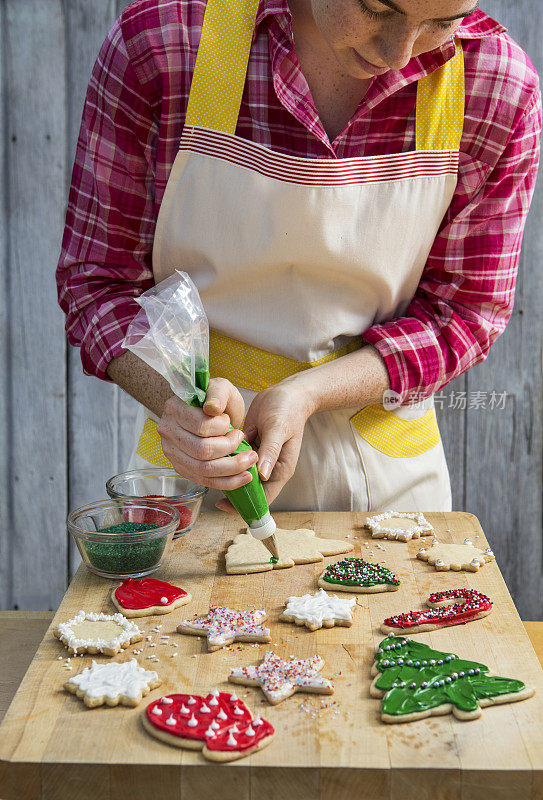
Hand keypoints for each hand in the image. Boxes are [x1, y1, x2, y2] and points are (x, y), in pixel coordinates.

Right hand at [156, 378, 257, 489]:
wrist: (209, 411)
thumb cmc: (216, 399)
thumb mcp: (220, 387)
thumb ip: (218, 393)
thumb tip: (212, 408)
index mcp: (175, 409)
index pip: (201, 426)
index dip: (222, 427)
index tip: (232, 423)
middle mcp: (169, 432)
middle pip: (202, 450)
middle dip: (230, 450)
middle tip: (246, 443)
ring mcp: (173, 453)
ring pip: (204, 469)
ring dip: (232, 468)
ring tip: (250, 461)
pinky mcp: (182, 468)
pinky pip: (205, 481)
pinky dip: (227, 482)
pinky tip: (244, 477)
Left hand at [215, 379, 312, 512]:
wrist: (288, 393)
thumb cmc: (288, 410)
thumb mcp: (279, 429)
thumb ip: (270, 451)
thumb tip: (263, 475)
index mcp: (280, 470)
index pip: (262, 498)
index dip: (243, 504)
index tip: (221, 504)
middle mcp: (268, 467)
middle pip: (247, 489)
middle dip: (229, 488)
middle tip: (209, 481)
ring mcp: (258, 457)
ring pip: (238, 473)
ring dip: (225, 469)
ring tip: (209, 463)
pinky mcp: (249, 446)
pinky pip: (234, 457)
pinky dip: (226, 454)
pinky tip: (215, 447)